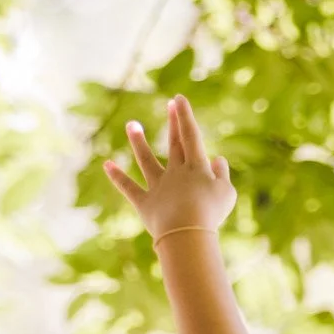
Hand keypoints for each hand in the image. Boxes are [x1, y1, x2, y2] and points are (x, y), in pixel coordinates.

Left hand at [102, 95, 234, 245]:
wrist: (187, 234)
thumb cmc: (211, 214)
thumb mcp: (226, 193)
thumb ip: (222, 174)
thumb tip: (217, 159)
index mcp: (197, 168)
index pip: (191, 136)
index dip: (185, 116)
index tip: (178, 99)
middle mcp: (176, 173)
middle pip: (174, 143)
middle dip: (172, 122)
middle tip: (168, 104)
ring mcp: (158, 186)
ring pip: (146, 160)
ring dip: (138, 142)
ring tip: (131, 125)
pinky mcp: (145, 203)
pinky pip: (129, 188)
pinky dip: (117, 177)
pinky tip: (106, 164)